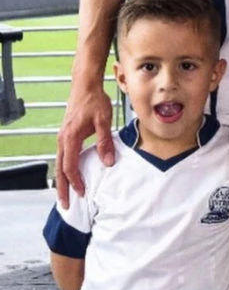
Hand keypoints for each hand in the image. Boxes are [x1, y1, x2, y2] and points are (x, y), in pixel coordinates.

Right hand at [56, 82, 115, 207]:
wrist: (85, 85)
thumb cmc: (95, 100)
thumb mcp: (103, 120)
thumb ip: (105, 142)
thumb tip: (109, 162)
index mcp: (70, 138)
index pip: (70, 167)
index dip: (75, 182)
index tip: (82, 193)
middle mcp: (62, 139)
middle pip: (59, 169)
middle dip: (62, 188)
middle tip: (66, 205)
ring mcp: (62, 136)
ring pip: (59, 163)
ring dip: (62, 180)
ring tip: (66, 194)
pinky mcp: (66, 134)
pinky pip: (62, 156)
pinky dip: (64, 168)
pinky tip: (70, 173)